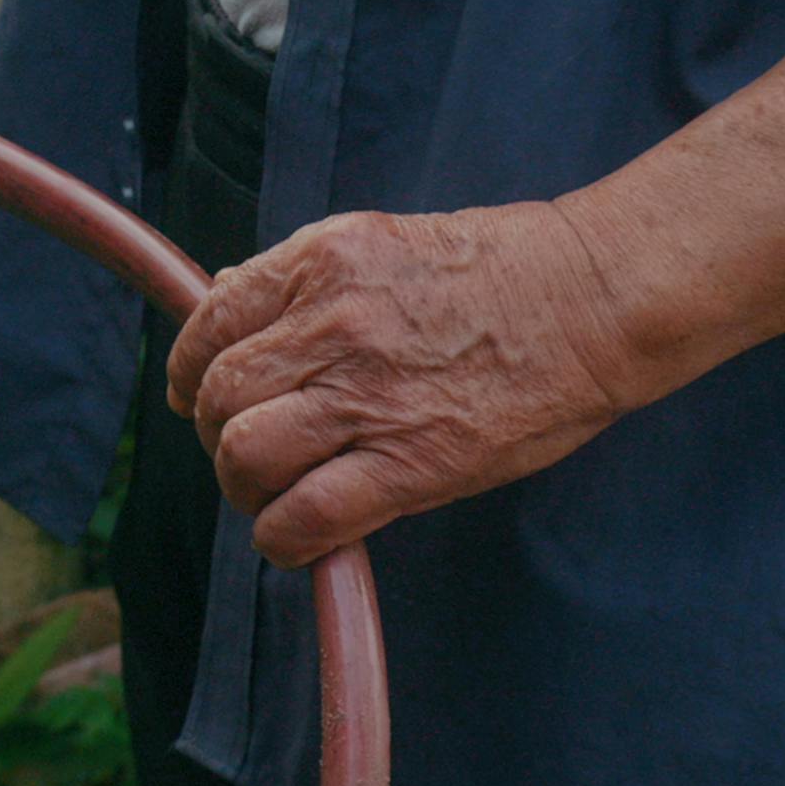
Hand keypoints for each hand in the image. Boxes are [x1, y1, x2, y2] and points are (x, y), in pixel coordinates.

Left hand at [165, 202, 650, 567]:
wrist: (593, 300)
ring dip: (246, 488)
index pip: (209, 319)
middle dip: (217, 434)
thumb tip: (232, 305)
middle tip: (249, 455)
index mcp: (318, 261)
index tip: (197, 398)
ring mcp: (366, 393)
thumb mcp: (383, 245)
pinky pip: (307, 516)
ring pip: (245, 454)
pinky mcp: (410, 462)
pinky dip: (283, 538)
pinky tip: (297, 540)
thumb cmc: (503, 270)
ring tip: (273, 497)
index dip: (191, 371)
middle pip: (219, 394)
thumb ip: (306, 281)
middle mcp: (328, 322)